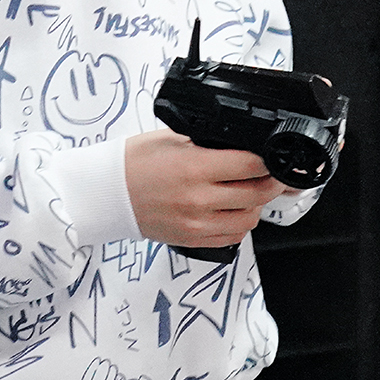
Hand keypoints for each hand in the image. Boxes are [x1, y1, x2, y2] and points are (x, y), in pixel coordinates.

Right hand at [124, 129, 288, 248]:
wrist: (105, 193)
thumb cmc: (135, 162)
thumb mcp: (174, 139)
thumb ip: (210, 143)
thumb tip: (244, 145)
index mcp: (194, 167)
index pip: (251, 165)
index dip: (270, 160)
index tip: (274, 157)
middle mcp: (198, 199)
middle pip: (258, 194)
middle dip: (271, 182)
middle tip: (270, 173)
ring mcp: (196, 224)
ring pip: (250, 219)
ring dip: (256, 205)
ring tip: (249, 191)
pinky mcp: (191, 240)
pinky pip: (232, 237)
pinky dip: (239, 224)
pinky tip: (232, 210)